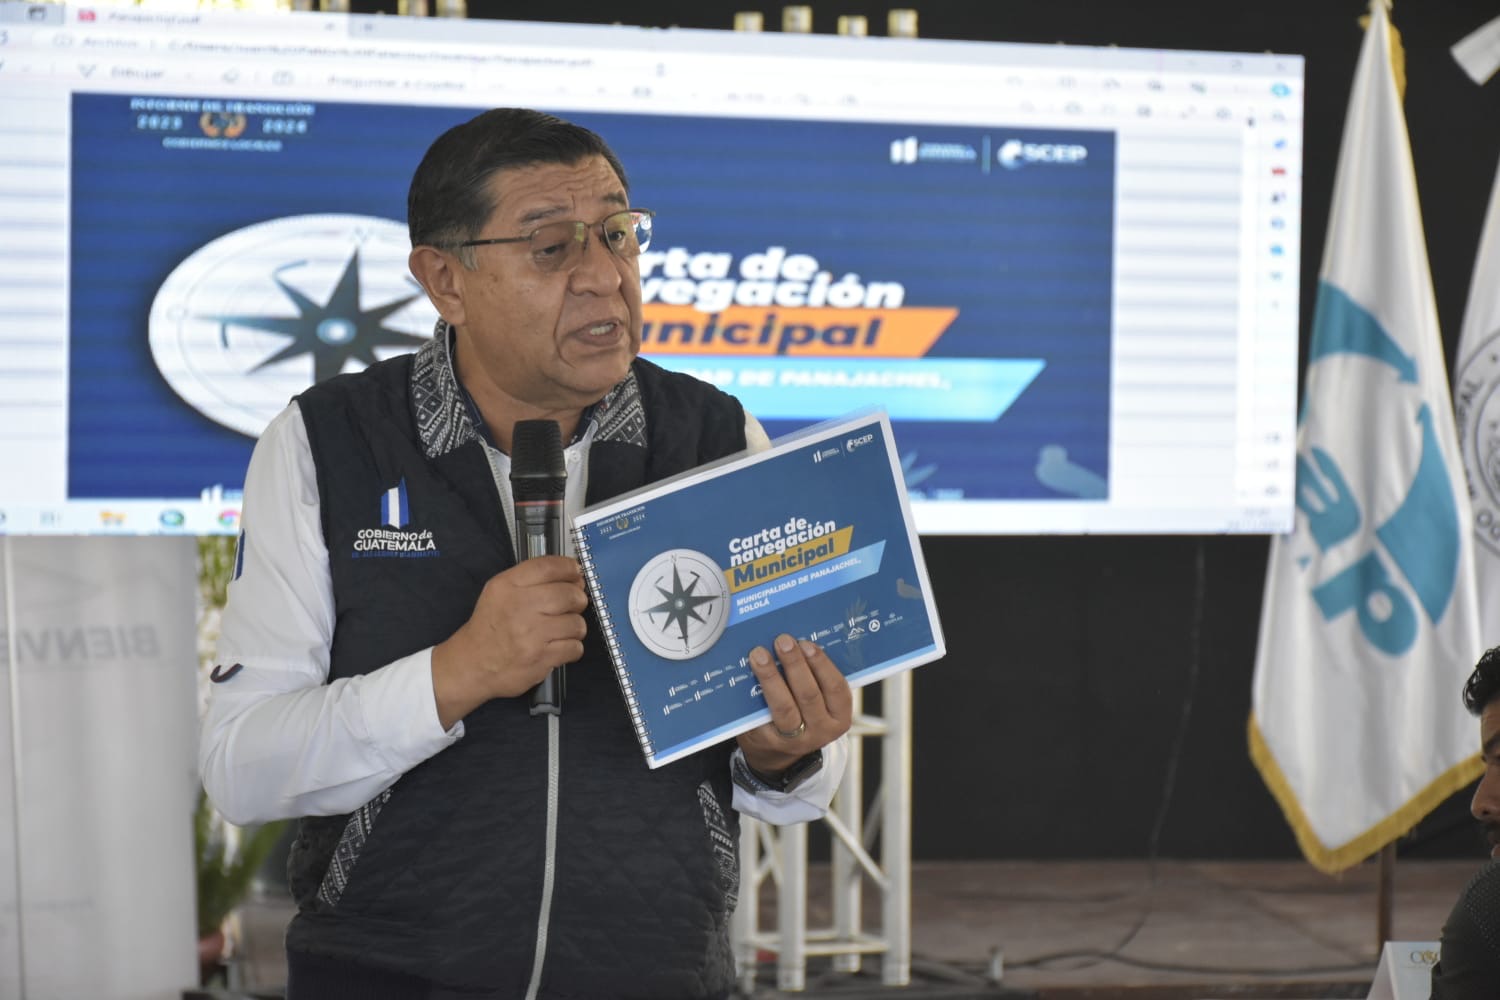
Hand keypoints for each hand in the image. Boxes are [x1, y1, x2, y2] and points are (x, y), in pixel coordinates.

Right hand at [431, 556, 587, 727]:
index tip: (576, 574)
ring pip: (577, 623)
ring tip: (560, 631)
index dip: (570, 569)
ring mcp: (531, 634)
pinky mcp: (541, 658)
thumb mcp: (499, 592)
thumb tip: (574, 576)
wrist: (472, 665)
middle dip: (577, 600)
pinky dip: (571, 649)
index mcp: (508, 586)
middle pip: (570, 594)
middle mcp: (519, 607)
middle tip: (571, 607)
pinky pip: (575, 648)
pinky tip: (557, 647)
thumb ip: (532, 579)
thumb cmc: (490, 627)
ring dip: (574, 628)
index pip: (550, 567)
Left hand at [736, 634, 851, 776]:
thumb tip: (797, 641)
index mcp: (839, 717)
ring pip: (783, 706)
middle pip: (808, 695)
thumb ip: (816, 677)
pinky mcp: (768, 741)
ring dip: (771, 677)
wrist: (777, 751)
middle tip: (782, 641)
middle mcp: (820, 731)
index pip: (836, 689)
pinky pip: (760, 714)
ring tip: (759, 654)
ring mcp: (794, 740)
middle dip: (795, 664)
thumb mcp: (820, 702)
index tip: (807, 644)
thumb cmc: (801, 714)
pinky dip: (753, 692)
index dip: (822, 665)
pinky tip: (746, 675)